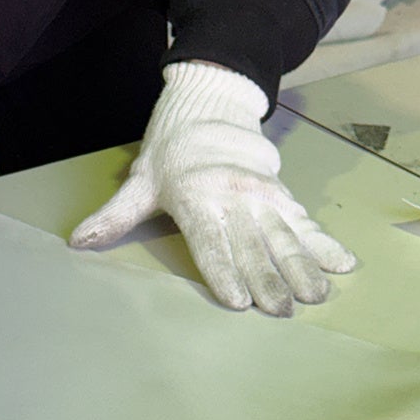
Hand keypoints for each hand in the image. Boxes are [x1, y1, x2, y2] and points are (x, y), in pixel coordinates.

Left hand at [70, 61, 354, 315]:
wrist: (208, 108)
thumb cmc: (169, 153)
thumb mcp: (138, 183)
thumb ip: (114, 216)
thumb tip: (79, 239)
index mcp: (196, 198)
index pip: (211, 244)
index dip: (225, 273)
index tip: (240, 300)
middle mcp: (233, 197)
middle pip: (253, 245)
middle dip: (271, 280)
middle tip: (286, 311)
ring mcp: (261, 195)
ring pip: (284, 236)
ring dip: (302, 267)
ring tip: (317, 295)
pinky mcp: (281, 193)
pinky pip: (304, 222)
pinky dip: (323, 243)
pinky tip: (341, 263)